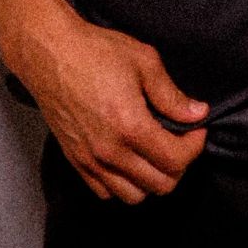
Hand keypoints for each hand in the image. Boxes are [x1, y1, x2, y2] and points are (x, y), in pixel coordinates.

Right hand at [9, 9, 208, 202]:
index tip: (196, 128)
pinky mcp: (75, 160)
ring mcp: (90, 159)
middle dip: (179, 164)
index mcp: (130, 126)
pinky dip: (123, 184)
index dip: (195, 146)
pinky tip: (129, 159)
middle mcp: (110, 151)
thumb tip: (197, 113)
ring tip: (156, 152)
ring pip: (134, 196)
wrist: (50, 53)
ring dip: (152, 179)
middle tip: (180, 140)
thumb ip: (172, 95)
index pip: (176, 160)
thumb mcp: (144, 61)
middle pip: (160, 184)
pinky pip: (105, 192)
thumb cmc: (95, 52)